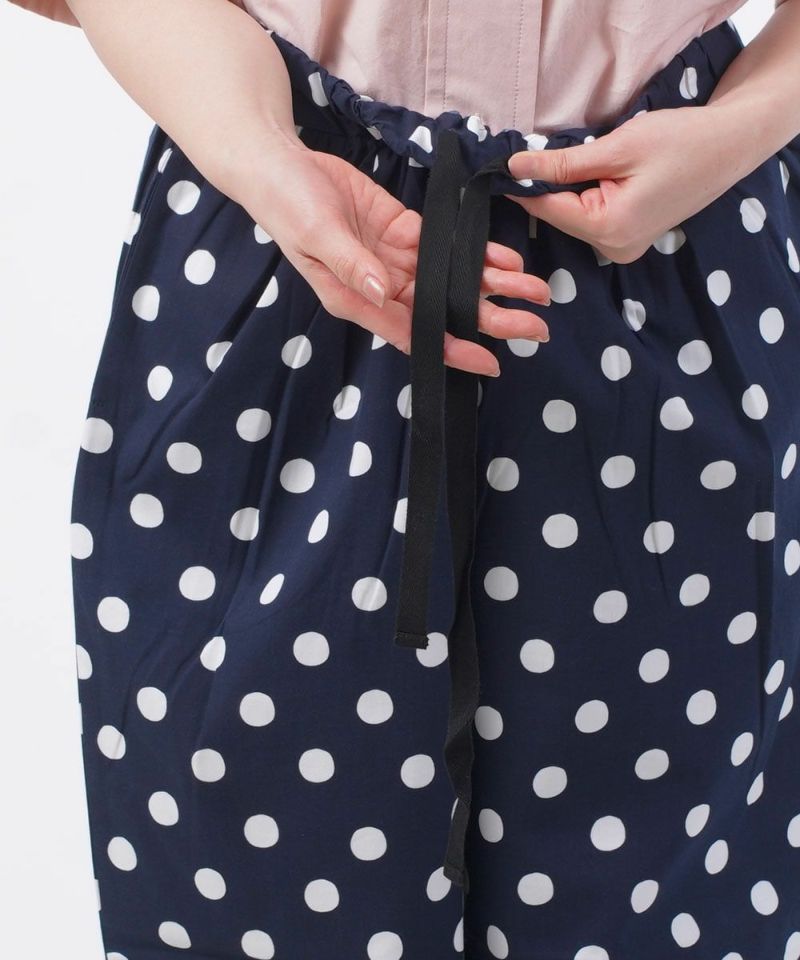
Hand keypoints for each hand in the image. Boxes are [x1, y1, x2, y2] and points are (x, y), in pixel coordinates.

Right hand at [240, 138, 552, 376]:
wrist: (280, 164)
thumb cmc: (287, 205)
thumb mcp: (317, 234)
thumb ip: (352, 264)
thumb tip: (384, 291)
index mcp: (358, 299)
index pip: (412, 333)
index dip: (451, 350)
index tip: (489, 362)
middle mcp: (382, 287)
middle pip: (443, 312)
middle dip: (490, 320)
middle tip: (535, 328)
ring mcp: (395, 260)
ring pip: (451, 281)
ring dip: (492, 286)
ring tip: (535, 291)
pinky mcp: (402, 231)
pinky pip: (444, 247)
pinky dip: (474, 253)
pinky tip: (505, 259)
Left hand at [504, 106, 732, 263]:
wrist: (729, 146)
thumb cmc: (680, 141)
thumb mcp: (617, 147)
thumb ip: (563, 163)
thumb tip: (516, 166)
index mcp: (610, 229)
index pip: (549, 209)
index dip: (522, 187)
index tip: (498, 168)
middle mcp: (614, 248)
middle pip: (560, 217)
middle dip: (546, 188)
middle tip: (531, 157)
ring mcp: (623, 248)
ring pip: (574, 219)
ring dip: (566, 193)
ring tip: (572, 163)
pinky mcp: (629, 240)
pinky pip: (592, 220)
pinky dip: (584, 199)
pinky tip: (590, 177)